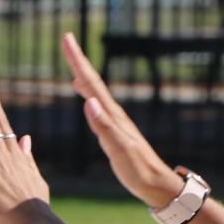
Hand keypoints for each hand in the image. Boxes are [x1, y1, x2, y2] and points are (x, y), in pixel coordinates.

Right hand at [62, 33, 184, 207]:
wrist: (156, 184)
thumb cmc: (138, 170)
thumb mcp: (120, 150)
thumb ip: (104, 126)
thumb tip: (88, 101)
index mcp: (112, 116)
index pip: (91, 83)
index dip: (78, 60)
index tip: (68, 38)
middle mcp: (113, 114)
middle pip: (93, 81)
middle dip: (79, 60)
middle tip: (68, 39)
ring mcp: (114, 121)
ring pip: (94, 92)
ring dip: (83, 75)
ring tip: (73, 63)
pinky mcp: (114, 130)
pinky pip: (97, 106)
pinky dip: (88, 94)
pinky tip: (85, 95)